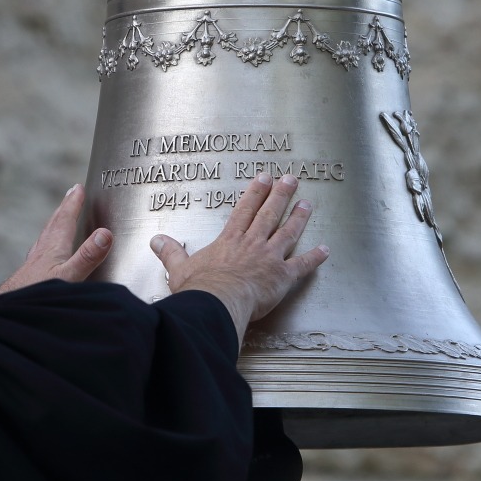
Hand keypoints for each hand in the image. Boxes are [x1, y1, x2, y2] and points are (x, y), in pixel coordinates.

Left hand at [0, 185, 111, 297]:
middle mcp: (42, 252)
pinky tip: (45, 255)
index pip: (65, 220)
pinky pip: (41, 253)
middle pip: (54, 224)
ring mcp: (34, 265)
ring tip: (59, 219)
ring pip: (46, 238)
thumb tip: (104, 234)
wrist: (8, 312)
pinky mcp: (28, 278)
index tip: (78, 188)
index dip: (73, 203)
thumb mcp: (69, 276)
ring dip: (55, 225)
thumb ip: (87, 256)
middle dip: (64, 209)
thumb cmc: (37, 295)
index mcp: (53, 248)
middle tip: (71, 194)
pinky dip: (47, 246)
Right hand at [151, 172, 328, 339]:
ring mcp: (269, 258)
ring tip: (307, 203)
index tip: (263, 178)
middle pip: (269, 213)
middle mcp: (252, 243)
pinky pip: (302, 265)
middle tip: (290, 179)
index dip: (255, 192)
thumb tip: (156, 241)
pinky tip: (325, 250)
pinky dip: (315, 257)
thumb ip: (170, 252)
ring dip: (298, 217)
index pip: (244, 210)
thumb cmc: (200, 289)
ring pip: (287, 232)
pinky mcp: (282, 276)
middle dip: (281, 195)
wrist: (218, 303)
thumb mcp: (179, 268)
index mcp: (230, 240)